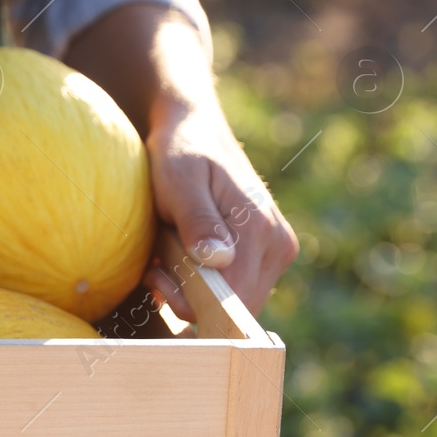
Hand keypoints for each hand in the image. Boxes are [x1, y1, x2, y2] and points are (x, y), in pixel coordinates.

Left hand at [142, 102, 297, 317]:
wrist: (195, 130)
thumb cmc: (180, 152)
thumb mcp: (179, 181)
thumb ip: (197, 220)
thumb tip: (218, 261)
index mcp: (260, 229)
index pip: (232, 298)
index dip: (190, 301)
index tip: (158, 276)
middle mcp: (279, 245)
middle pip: (235, 307)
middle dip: (189, 297)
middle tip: (157, 267)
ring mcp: (277, 251)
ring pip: (232, 302)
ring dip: (192, 291)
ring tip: (166, 257)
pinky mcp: (267, 254)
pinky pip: (233, 289)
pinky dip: (202, 283)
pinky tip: (179, 259)